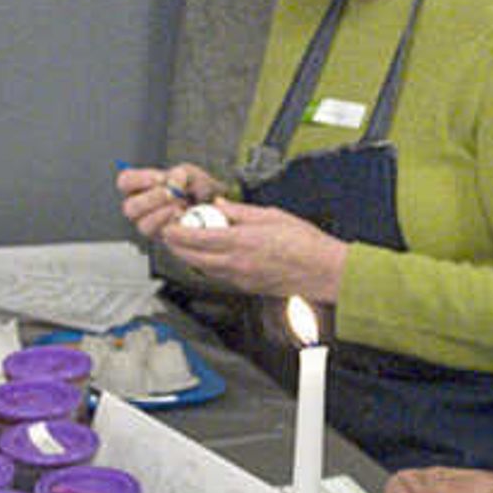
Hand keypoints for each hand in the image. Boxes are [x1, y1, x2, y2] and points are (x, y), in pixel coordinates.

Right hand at [115, 161, 221, 241]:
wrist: (211, 209)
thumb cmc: (195, 190)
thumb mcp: (191, 174)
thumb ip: (181, 173)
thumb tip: (173, 182)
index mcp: (140, 187)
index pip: (125, 182)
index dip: (138, 179)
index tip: (160, 178)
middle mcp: (139, 208)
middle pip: (130, 207)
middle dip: (152, 199)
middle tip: (171, 193)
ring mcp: (149, 225)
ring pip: (143, 225)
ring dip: (163, 214)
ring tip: (180, 206)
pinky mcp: (161, 237)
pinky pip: (160, 234)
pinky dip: (173, 224)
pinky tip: (184, 216)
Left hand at [153, 195, 344, 303]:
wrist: (323, 272)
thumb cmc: (304, 243)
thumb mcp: (271, 215)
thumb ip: (240, 212)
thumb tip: (219, 205)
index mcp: (240, 242)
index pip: (196, 238)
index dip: (176, 232)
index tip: (169, 224)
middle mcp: (235, 264)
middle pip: (191, 257)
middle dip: (175, 246)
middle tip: (171, 233)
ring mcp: (239, 278)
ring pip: (202, 268)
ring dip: (189, 256)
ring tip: (187, 242)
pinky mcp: (245, 287)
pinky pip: (217, 275)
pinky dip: (206, 264)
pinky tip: (210, 254)